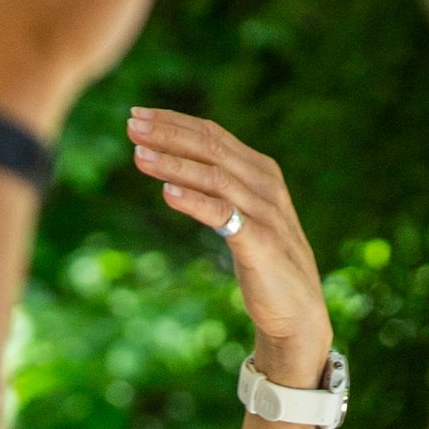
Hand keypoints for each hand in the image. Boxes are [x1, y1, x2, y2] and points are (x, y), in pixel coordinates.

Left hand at [124, 111, 330, 384]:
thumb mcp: (242, 218)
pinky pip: (223, 215)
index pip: (213, 135)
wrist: (297, 313)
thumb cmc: (264, 263)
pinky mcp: (262, 243)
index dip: (176, 123)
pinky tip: (167, 192)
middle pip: (211, 149)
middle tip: (131, 126)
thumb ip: (218, 193)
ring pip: (214, 177)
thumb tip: (174, 176)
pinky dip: (195, 201)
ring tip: (139, 156)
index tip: (139, 115)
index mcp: (260, 171)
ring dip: (174, 164)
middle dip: (169, 135)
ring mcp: (265, 212)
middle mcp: (264, 184)